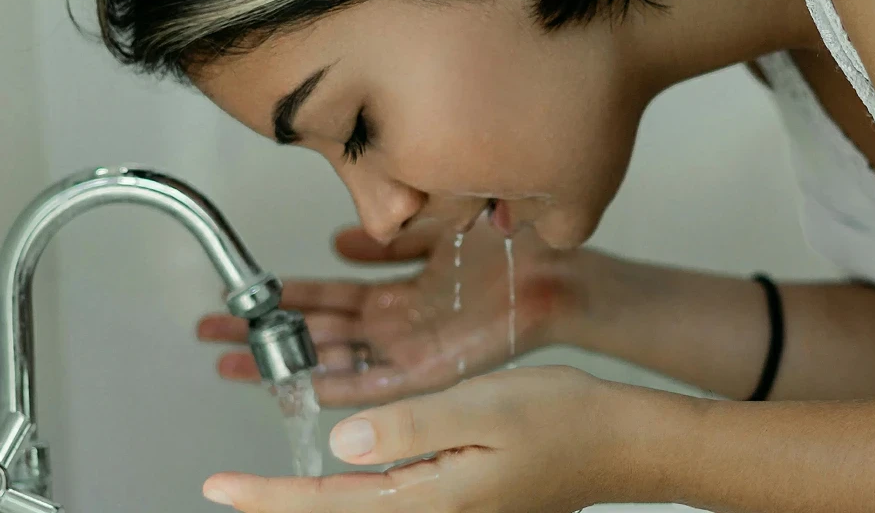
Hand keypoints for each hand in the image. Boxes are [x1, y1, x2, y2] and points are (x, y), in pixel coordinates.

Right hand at [198, 218, 592, 405]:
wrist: (554, 272)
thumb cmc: (505, 249)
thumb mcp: (432, 232)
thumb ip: (386, 240)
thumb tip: (339, 240)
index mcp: (396, 293)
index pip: (325, 297)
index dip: (282, 297)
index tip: (242, 296)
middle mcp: (395, 324)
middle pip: (317, 331)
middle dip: (265, 332)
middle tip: (212, 333)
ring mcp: (409, 348)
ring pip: (335, 359)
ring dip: (287, 361)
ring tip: (236, 362)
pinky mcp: (431, 369)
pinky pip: (377, 383)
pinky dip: (339, 386)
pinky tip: (302, 387)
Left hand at [202, 366, 691, 511]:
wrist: (617, 441)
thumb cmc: (562, 418)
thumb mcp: (481, 409)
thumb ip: (407, 429)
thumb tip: (340, 446)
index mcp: (434, 501)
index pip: (330, 506)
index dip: (268, 498)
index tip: (219, 487)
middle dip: (279, 505)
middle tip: (231, 490)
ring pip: (361, 512)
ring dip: (311, 499)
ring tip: (267, 484)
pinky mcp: (462, 505)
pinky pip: (391, 502)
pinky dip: (351, 493)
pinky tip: (341, 477)